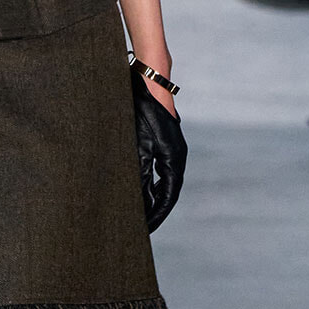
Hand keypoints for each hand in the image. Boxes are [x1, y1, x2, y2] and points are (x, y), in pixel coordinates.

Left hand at [129, 67, 186, 232]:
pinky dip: (145, 181)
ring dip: (147, 196)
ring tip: (133, 213)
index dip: (156, 215)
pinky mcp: (160, 141)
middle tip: (138, 228)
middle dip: (151, 210)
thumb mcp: (135, 140)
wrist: (148, 77)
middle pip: (165, 191)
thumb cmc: (141, 105)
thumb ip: (137, 167)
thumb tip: (133, 196)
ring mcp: (169, 148)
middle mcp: (174, 155)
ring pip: (160, 180)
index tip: (145, 231)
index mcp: (173, 158)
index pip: (167, 196)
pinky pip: (156, 169)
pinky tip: (133, 188)